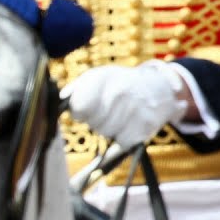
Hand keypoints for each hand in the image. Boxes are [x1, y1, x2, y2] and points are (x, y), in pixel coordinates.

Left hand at [60, 61, 191, 146]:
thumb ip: (76, 89)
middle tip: (106, 110)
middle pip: (92, 122)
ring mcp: (133, 109)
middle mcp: (119, 92)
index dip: (79, 112)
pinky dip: (122, 137)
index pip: (79, 107)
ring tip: (119, 115)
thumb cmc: (120, 84)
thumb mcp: (98, 76)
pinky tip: (129, 124)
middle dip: (94, 120)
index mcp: (102, 78)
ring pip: (105, 132)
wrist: (158, 87)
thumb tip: (60, 101)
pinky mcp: (145, 126)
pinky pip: (120, 142)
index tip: (84, 109)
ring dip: (108, 128)